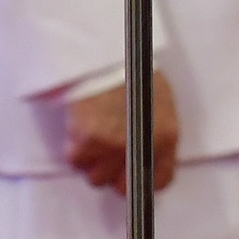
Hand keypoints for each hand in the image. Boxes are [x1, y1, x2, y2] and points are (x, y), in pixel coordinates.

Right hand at [66, 71, 178, 192]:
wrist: (102, 52)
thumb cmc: (129, 68)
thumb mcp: (156, 99)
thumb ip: (153, 128)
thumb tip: (143, 145)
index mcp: (165, 137)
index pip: (160, 180)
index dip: (143, 182)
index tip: (132, 178)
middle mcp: (141, 148)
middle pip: (123, 186)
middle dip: (112, 175)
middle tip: (103, 158)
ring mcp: (113, 147)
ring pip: (95, 176)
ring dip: (90, 162)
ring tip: (87, 139)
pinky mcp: (87, 141)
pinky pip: (75, 160)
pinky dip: (73, 150)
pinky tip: (76, 131)